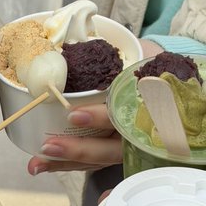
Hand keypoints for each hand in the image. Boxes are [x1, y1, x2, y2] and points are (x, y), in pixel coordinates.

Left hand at [27, 40, 160, 174]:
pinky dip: (65, 164)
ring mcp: (125, 146)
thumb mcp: (144, 60)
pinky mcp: (112, 151)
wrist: (168, 82)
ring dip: (65, 163)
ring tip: (37, 163)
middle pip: (109, 149)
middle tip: (50, 145)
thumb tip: (95, 40)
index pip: (123, 117)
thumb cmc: (151, 70)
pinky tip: (41, 164)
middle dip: (78, 150)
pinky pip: (90, 162)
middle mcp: (138, 134)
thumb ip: (127, 59)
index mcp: (147, 110)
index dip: (100, 118)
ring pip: (97, 160)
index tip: (75, 115)